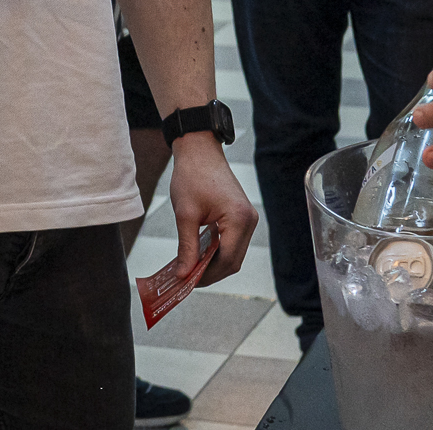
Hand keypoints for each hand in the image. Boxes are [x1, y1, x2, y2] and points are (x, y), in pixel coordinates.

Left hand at [165, 133, 258, 284]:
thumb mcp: (185, 214)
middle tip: (186, 279)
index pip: (227, 260)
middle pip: (232, 260)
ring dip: (213, 263)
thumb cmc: (192, 176)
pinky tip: (198, 255)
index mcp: (239, 219)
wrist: (199, 150)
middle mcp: (249, 220)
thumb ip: (186, 247)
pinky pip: (231, 241)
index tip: (187, 282)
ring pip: (232, 253)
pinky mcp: (241, 216)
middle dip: (210, 272)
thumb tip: (183, 275)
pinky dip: (216, 251)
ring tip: (190, 269)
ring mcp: (247, 218)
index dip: (207, 275)